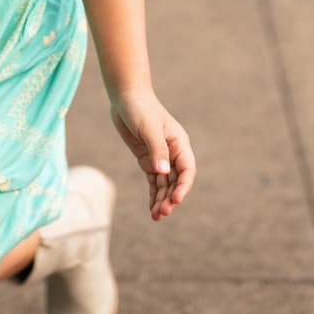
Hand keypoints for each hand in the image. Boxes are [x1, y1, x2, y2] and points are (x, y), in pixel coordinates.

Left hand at [109, 88, 195, 221]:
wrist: (126, 97)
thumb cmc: (140, 108)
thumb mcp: (149, 128)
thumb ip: (157, 150)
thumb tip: (163, 172)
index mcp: (179, 143)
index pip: (187, 170)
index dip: (183, 186)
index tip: (175, 200)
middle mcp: (173, 152)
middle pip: (176, 181)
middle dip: (170, 198)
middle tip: (161, 213)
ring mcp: (160, 157)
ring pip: (165, 184)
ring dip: (162, 200)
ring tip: (155, 216)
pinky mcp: (147, 159)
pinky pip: (154, 181)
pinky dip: (154, 194)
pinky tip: (151, 208)